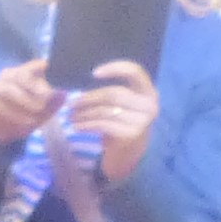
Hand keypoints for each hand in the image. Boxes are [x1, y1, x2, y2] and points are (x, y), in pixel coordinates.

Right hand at [0, 57, 58, 142]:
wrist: (11, 132)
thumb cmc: (33, 114)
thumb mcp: (50, 106)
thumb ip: (57, 96)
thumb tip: (63, 90)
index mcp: (25, 72)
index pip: (31, 66)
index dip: (39, 74)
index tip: (48, 90)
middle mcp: (8, 76)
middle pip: (16, 74)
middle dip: (30, 89)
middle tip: (43, 104)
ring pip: (5, 89)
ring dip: (21, 104)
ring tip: (34, 119)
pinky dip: (10, 115)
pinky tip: (22, 124)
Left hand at [78, 59, 160, 181]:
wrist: (129, 153)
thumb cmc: (122, 122)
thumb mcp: (123, 104)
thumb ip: (112, 90)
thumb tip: (85, 78)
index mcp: (148, 91)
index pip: (135, 72)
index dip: (115, 68)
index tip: (94, 73)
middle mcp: (149, 105)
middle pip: (114, 93)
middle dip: (89, 97)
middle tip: (72, 103)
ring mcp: (142, 121)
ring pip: (106, 110)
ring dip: (83, 113)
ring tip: (71, 116)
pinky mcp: (131, 135)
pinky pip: (103, 125)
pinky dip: (86, 125)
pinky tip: (76, 126)